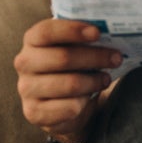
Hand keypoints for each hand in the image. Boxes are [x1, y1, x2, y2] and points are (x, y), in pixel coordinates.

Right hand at [14, 19, 121, 142]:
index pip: (46, 31)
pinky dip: (85, 102)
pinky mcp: (34, 113)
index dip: (72, 30)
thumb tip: (111, 30)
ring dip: (94, 81)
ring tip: (106, 79)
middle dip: (95, 57)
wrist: (62, 101)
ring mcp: (26, 89)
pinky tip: (89, 97)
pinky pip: (69, 107)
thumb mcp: (76, 46)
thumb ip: (86, 37)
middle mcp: (25, 63)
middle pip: (63, 57)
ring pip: (70, 84)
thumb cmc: (73, 65)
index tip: (97, 33)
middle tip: (116, 58)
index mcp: (33, 40)